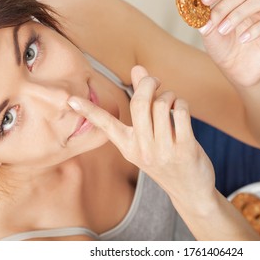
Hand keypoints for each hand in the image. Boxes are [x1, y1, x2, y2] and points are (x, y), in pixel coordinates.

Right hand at [68, 66, 215, 207]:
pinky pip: (180, 112)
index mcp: (128, 147)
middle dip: (148, 83)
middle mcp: (142, 150)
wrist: (190, 192)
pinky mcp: (184, 149)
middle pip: (139, 103)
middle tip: (155, 81)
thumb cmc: (167, 161)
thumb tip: (137, 67)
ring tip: (172, 101)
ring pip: (161, 104)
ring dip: (169, 95)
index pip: (105, 125)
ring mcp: (163, 151)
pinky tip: (181, 109)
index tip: (70, 99)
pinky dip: (182, 103)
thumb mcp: (149, 138)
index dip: (89, 111)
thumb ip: (142, 102)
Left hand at [199, 0, 259, 85]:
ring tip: (225, 30)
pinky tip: (244, 39)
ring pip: (258, 0)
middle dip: (224, 7)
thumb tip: (199, 10)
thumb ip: (205, 21)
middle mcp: (251, 0)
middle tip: (215, 23)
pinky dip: (256, 29)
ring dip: (238, 15)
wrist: (237, 71)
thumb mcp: (210, 35)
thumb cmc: (224, 49)